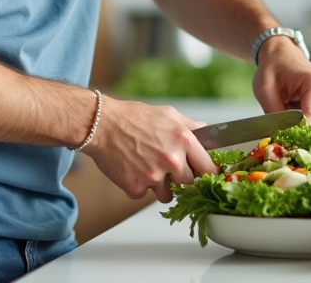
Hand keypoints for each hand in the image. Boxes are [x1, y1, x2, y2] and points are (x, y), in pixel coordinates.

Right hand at [82, 97, 219, 202]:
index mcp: (184, 140)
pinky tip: (132, 169)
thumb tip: (204, 130)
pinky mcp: (136, 187)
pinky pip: (144, 195)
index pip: (208, 169)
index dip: (206, 173)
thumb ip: (189, 125)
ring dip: (160, 186)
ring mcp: (154, 176)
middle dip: (180, 179)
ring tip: (147, 168)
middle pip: (189, 185)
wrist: (101, 125)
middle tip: (167, 168)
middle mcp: (172, 160)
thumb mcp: (167, 114)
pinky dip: (138, 186)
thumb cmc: (132, 117)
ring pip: (167, 195)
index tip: (203, 175)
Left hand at [253, 37, 310, 127]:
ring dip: (302, 127)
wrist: (281, 57)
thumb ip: (274, 112)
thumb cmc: (273, 69)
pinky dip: (306, 125)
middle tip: (280, 126)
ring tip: (287, 113)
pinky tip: (295, 114)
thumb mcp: (265, 89)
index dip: (296, 129)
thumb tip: (280, 135)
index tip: (282, 134)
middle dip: (299, 129)